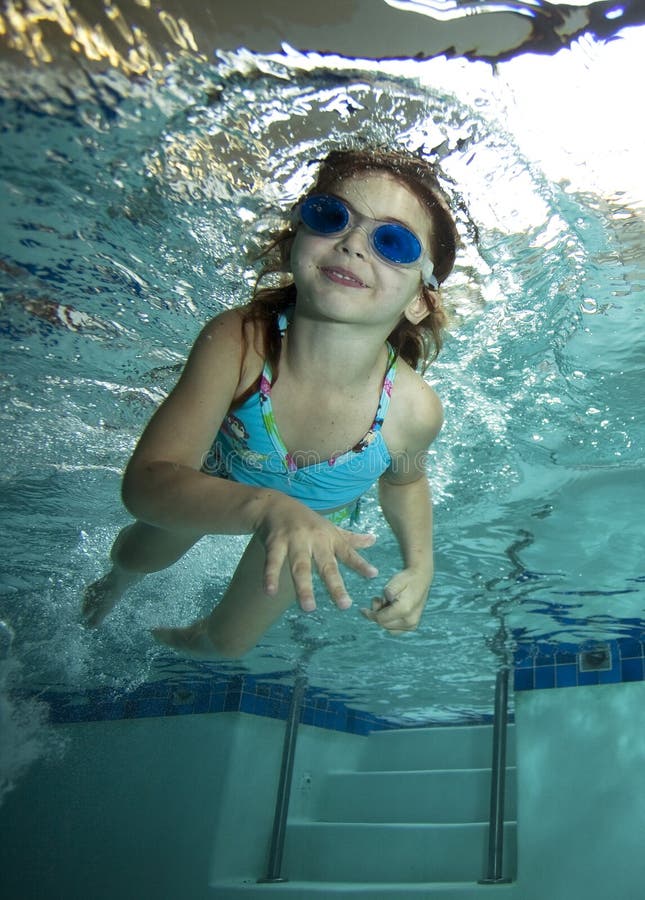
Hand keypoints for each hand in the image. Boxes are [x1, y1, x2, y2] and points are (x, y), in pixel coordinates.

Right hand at [256, 495, 378, 612]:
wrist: (275, 505)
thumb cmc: (307, 521)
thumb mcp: (330, 528)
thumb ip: (350, 539)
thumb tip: (374, 540)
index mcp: (329, 538)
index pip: (347, 552)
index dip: (360, 563)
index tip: (373, 575)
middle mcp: (315, 539)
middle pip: (326, 565)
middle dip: (335, 585)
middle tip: (344, 605)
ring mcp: (294, 540)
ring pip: (301, 566)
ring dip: (304, 587)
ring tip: (308, 608)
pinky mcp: (275, 542)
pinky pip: (273, 561)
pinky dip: (270, 576)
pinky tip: (269, 592)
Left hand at [360, 567, 431, 633]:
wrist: (421, 579)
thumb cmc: (406, 579)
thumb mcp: (396, 580)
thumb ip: (389, 590)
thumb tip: (387, 597)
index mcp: (405, 609)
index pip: (381, 619)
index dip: (370, 614)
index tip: (362, 609)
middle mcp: (410, 621)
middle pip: (383, 624)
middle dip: (377, 613)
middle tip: (379, 599)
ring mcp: (412, 625)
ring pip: (388, 628)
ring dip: (383, 617)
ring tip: (386, 603)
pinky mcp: (412, 626)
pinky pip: (394, 629)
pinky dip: (389, 621)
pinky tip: (389, 609)